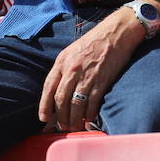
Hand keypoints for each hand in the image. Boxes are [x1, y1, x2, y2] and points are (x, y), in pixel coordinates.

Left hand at [38, 9, 143, 130]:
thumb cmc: (94, 42)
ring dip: (74, 120)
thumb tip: (59, 90)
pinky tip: (88, 120)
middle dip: (60, 117)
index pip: (48, 87)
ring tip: (74, 127)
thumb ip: (64, 69)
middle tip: (62, 127)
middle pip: (61, 100)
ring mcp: (87, 76)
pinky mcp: (102, 81)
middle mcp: (72, 70)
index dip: (44, 105)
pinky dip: (89, 115)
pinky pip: (92, 103)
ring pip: (75, 105)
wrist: (116, 33)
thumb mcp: (72, 51)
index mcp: (62, 62)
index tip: (43, 118)